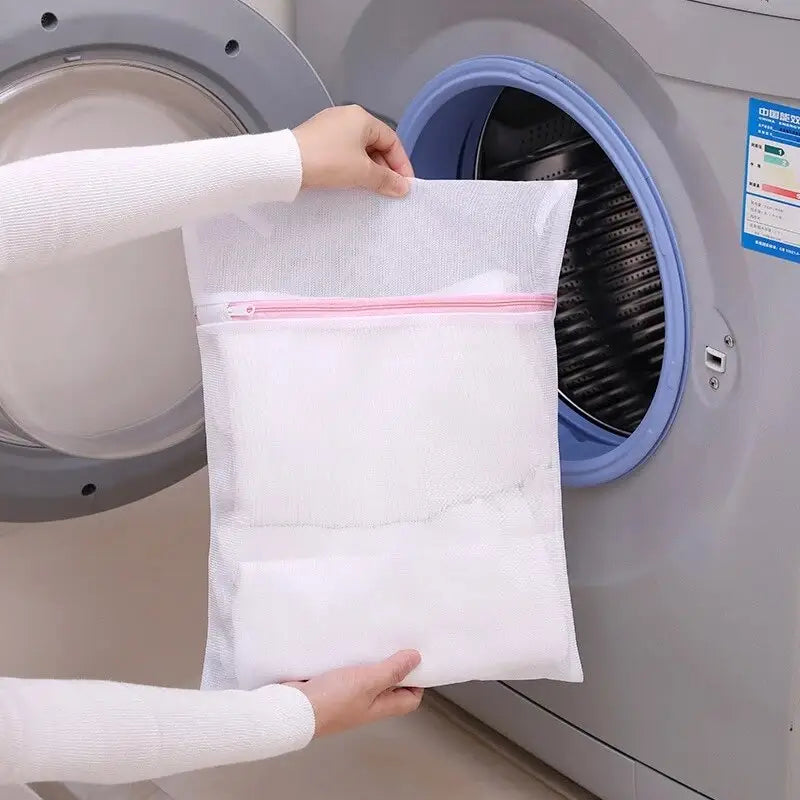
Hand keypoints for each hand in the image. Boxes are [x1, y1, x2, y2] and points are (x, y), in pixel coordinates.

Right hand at [285, 650, 423, 736]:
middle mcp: (366, 704)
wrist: (293, 708)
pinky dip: (350, 659)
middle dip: (394, 665)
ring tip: (376, 637)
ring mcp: (347, 696)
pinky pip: (346, 671)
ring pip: (367, 677)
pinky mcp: (329, 685)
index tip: (418, 658)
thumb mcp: (368, 681)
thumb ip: (392, 670)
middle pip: (389, 686)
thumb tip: (417, 659)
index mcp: (380, 707)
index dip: (418, 682)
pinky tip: (350, 644)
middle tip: (398, 641)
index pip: (409, 699)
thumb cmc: (333, 700)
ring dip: (371, 660)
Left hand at [292, 105, 413, 197]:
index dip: (401, 164)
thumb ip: (386, 180)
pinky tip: (352, 182)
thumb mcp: (362, 172)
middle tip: (389, 190)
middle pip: (376, 143)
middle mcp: (347, 116)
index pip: (392, 140)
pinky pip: (343, 152)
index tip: (405, 185)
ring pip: (359, 149)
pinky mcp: (317, 138)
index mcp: (362, 118)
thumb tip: (404, 188)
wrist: (287, 164)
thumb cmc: (329, 162)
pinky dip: (352, 166)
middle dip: (385, 168)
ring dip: (369, 169)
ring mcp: (330, 126)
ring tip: (373, 189)